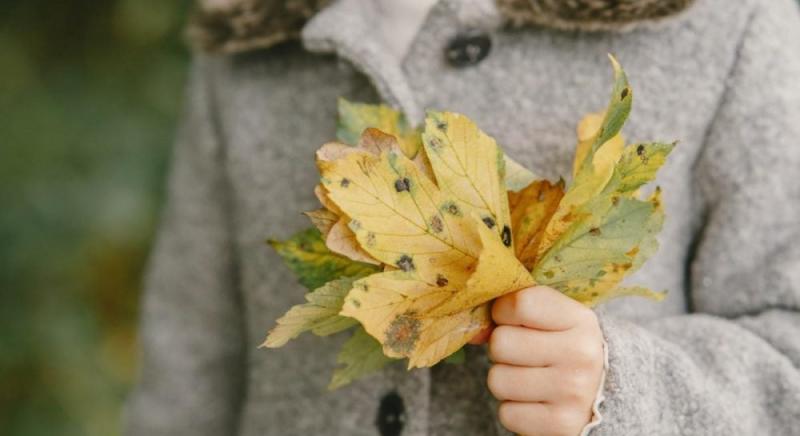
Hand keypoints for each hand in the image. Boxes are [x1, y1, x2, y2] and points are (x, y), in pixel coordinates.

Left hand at [472, 286, 604, 435]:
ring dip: (506, 381)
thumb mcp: (552, 321)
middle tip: (523, 356)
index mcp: (580, 319)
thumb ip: (512, 312)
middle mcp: (581, 354)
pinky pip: (506, 413)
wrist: (602, 398)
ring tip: (530, 380)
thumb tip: (473, 333)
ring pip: (497, 380)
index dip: (504, 312)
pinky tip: (536, 403)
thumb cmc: (564, 350)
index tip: (515, 321)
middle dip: (503, 351)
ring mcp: (573, 392)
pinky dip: (514, 410)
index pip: (520, 303)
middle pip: (501, 343)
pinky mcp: (561, 425)